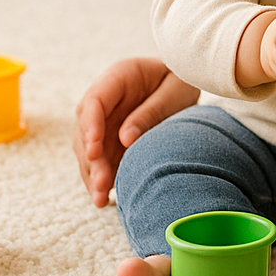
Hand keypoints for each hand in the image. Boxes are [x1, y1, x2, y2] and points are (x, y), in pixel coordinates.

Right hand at [74, 57, 199, 206]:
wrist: (188, 79)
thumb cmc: (183, 79)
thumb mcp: (175, 90)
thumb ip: (151, 112)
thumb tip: (125, 140)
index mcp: (119, 77)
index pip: (95, 101)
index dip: (91, 126)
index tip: (94, 151)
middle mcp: (105, 99)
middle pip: (87, 129)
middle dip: (92, 159)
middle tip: (101, 183)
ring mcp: (106, 119)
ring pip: (89, 148)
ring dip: (93, 173)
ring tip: (100, 198)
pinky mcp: (110, 138)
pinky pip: (100, 159)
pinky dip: (101, 177)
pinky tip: (103, 199)